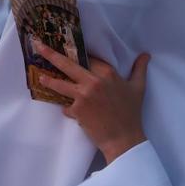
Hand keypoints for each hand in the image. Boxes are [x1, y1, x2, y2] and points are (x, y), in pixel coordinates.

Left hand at [34, 40, 149, 163]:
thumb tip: (146, 55)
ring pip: (60, 84)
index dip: (80, 55)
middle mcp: (93, 81)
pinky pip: (66, 106)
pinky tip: (72, 113)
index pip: (89, 58)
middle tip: (39, 46)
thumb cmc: (131, 113)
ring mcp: (83, 95)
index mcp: (107, 73)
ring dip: (48, 80)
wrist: (124, 138)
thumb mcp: (138, 88)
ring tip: (40, 78)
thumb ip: (139, 69)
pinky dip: (68, 109)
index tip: (68, 47)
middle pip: (68, 65)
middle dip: (51, 54)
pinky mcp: (76, 110)